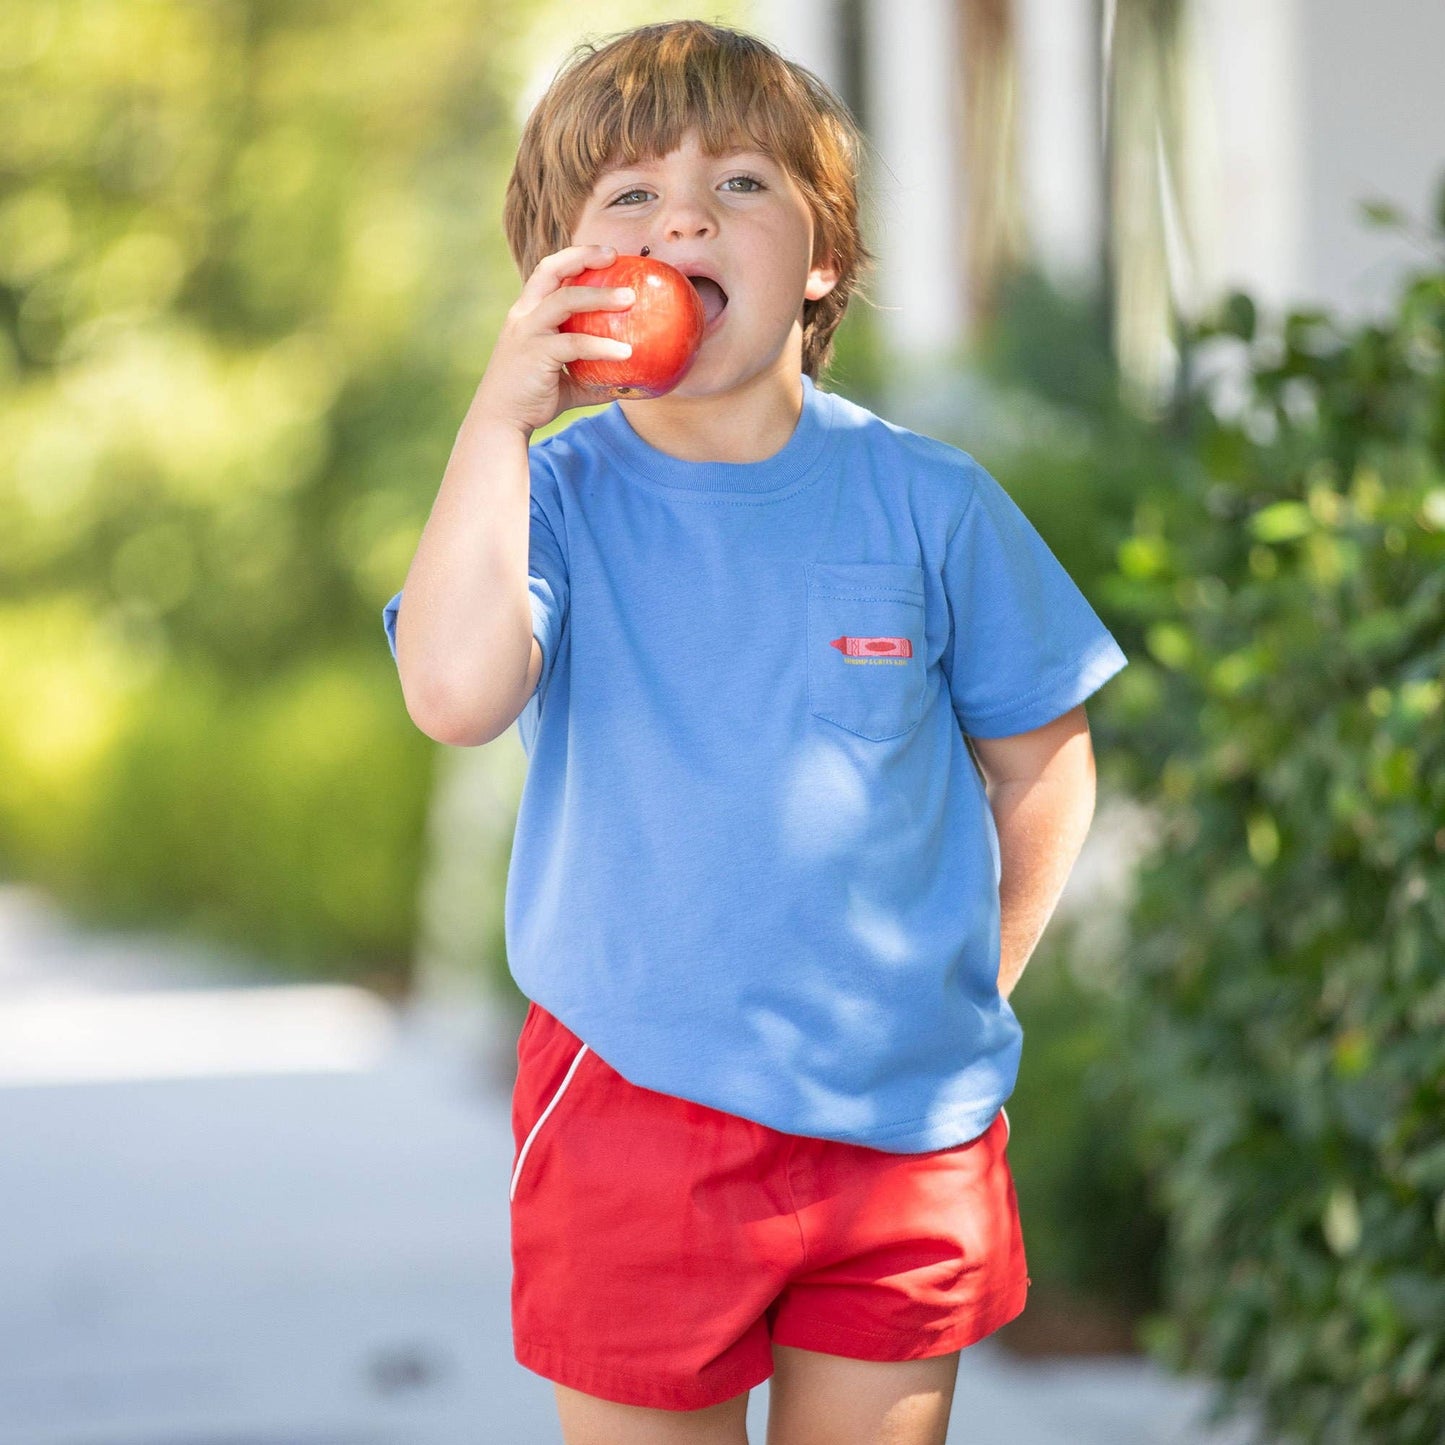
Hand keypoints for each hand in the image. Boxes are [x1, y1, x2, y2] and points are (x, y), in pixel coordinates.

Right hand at [471, 243, 635, 435]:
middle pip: (550, 270)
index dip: (576, 257)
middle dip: (582, 256)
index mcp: (528, 314)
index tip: (608, 255)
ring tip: (630, 300)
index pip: (549, 272)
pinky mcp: (536, 354)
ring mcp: (528, 332)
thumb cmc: (532, 399)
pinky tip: (627, 353)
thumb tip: (630, 378)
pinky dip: (602, 346)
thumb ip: (593, 374)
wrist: (500, 421)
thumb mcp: (566, 382)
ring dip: (600, 296)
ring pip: (565, 300)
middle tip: (616, 256)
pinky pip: (575, 344)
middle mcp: (524, 315)